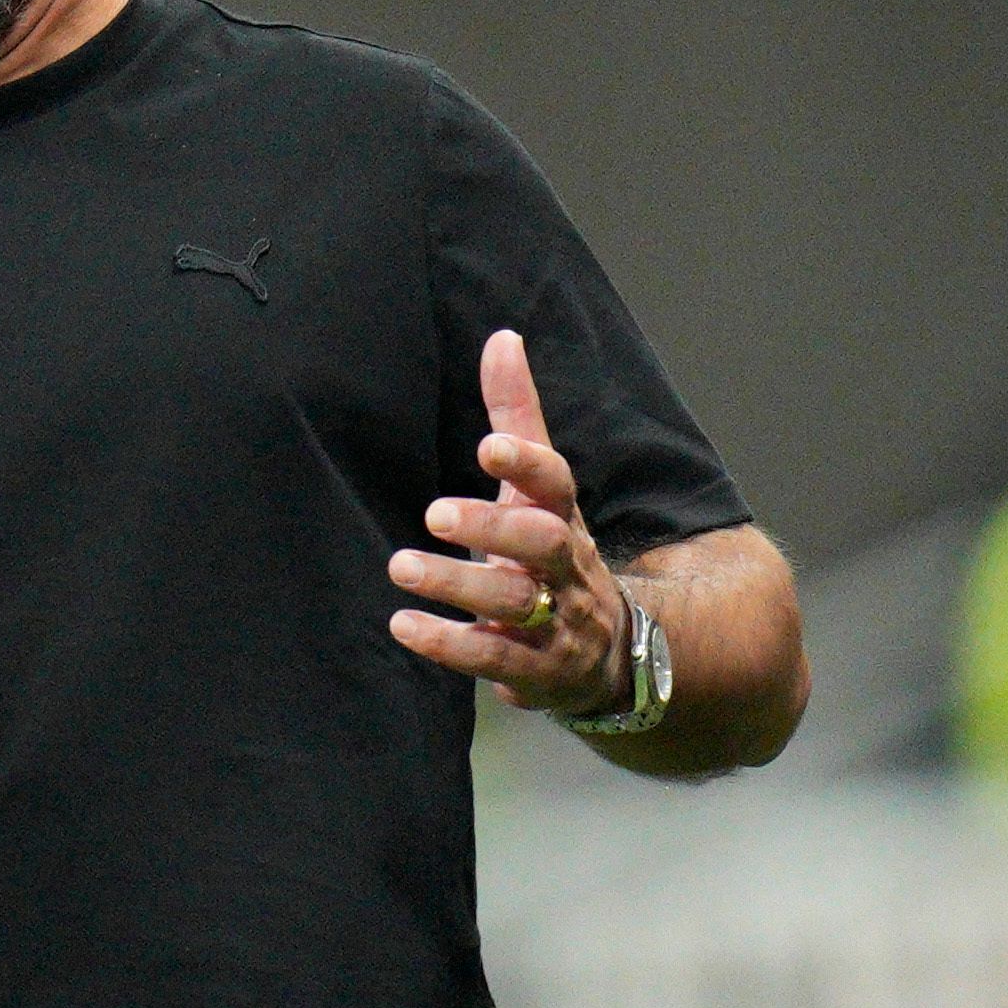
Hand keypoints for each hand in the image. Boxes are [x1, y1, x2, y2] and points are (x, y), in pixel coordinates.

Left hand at [385, 330, 630, 715]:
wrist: (606, 652)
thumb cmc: (552, 550)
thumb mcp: (539, 487)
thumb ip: (517, 414)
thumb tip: (502, 337)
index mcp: (562, 515)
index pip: (556, 484)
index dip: (527, 464)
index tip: (488, 447)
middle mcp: (566, 567)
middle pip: (542, 544)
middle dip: (492, 528)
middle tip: (435, 513)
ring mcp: (556, 622)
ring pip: (515, 604)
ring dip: (458, 585)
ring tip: (401, 566)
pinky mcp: (536, 670)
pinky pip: (495, 659)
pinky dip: (450, 644)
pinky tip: (405, 627)